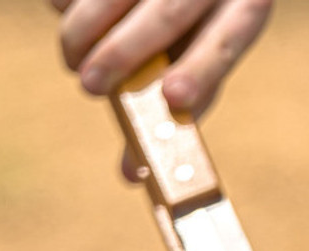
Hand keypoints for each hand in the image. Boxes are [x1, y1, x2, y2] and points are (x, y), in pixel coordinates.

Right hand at [53, 0, 272, 115]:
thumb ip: (166, 113)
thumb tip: (130, 175)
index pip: (228, 43)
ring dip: (85, 26)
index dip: (201, 72)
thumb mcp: (196, 63)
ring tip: (71, 60)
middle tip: (86, 85)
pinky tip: (62, 10)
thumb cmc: (193, 28)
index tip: (172, 100)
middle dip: (121, 52)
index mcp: (246, 10)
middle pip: (167, 13)